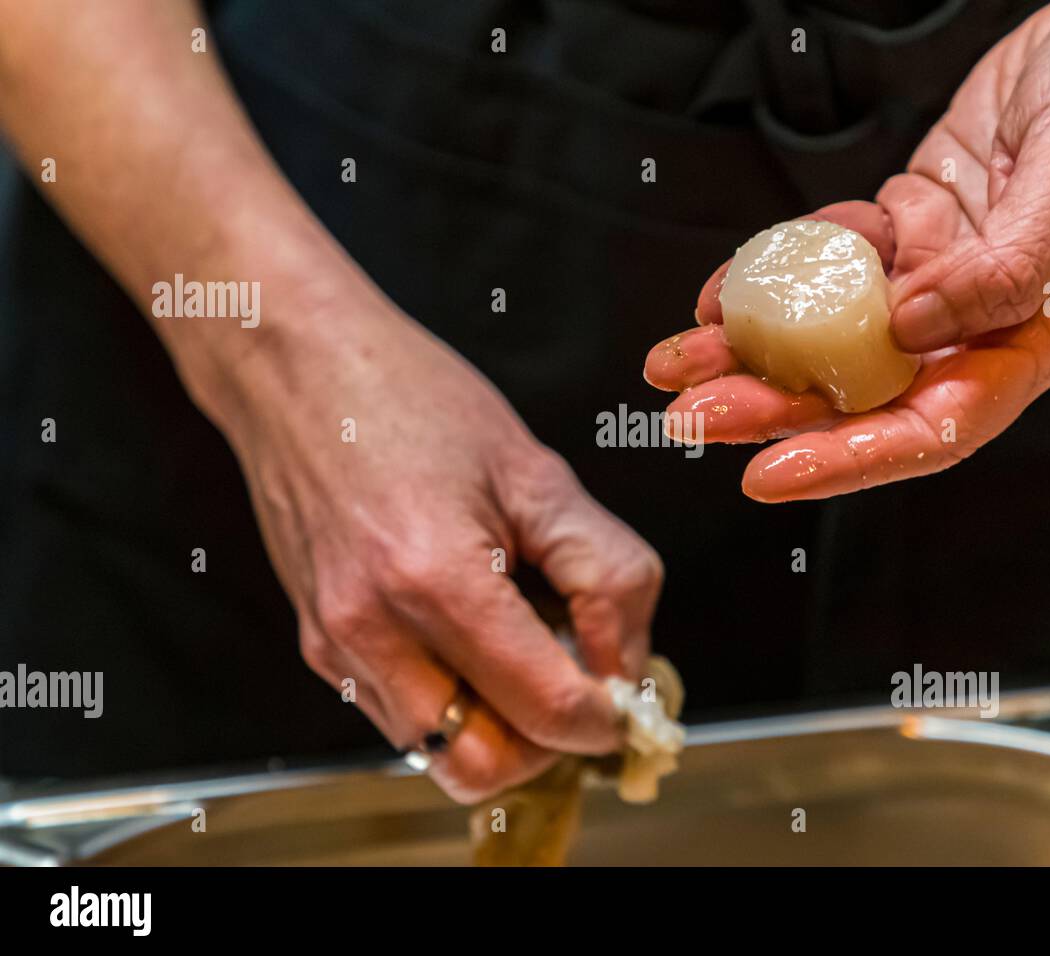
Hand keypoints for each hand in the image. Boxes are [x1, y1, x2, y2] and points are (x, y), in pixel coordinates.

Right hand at [222, 301, 661, 802]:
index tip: (630, 691)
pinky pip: (401, 716)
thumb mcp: (538, 473)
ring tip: (528, 653)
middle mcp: (371, 630)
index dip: (610, 714)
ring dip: (500, 729)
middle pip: (484, 767)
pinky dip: (456, 703)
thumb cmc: (412, 398)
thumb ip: (606, 573)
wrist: (297, 366)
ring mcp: (334, 645)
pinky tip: (476, 638)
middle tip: (583, 686)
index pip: (548, 711)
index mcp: (436, 580)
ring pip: (438, 754)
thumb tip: (627, 659)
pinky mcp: (317, 644)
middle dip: (549, 745)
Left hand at [646, 0, 1049, 500]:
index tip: (770, 471)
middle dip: (773, 407)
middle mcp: (984, 319)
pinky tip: (723, 289)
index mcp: (1043, 335)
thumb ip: (1007, 265)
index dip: (851, 456)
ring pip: (834, 331)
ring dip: (753, 348)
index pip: (938, 424)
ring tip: (676, 363)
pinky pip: (834, 259)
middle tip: (691, 417)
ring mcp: (943, 273)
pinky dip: (777, 271)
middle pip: (866, 388)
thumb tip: (910, 329)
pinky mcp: (914, 225)